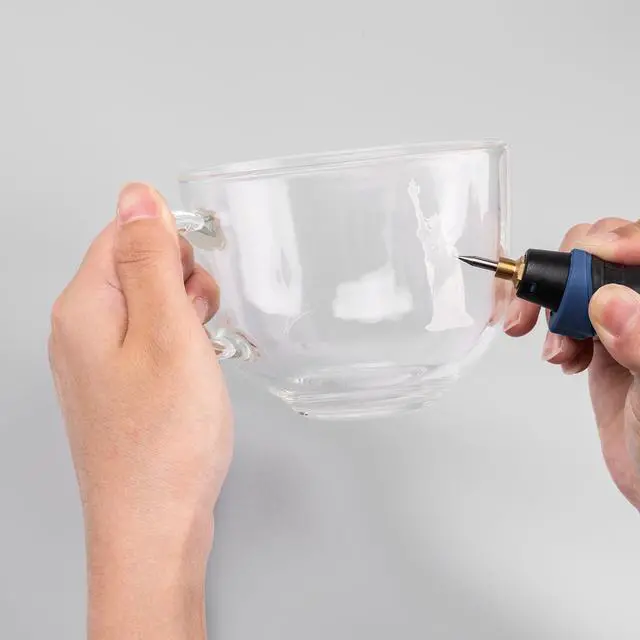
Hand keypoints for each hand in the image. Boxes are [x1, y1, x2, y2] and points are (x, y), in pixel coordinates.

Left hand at [48, 183, 232, 638]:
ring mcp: (96, 362)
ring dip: (184, 314)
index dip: (172, 249)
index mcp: (83, 307)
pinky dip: (178, 344)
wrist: (155, 525)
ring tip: (200, 356)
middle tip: (200, 327)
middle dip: (181, 282)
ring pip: (147, 304)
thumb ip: (152, 259)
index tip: (196, 288)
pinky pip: (149, 340)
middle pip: (134, 266)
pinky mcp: (117, 386)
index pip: (124, 233)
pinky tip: (192, 373)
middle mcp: (79, 331)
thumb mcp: (169, 331)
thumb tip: (136, 195)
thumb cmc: (166, 437)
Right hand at [504, 218, 639, 510]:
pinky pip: (569, 313)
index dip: (619, 243)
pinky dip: (551, 325)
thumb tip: (611, 302)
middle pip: (606, 255)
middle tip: (555, 307)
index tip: (588, 259)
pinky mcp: (604, 340)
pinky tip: (562, 352)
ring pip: (580, 281)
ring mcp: (628, 322)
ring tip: (557, 343)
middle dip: (570, 274)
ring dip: (554, 305)